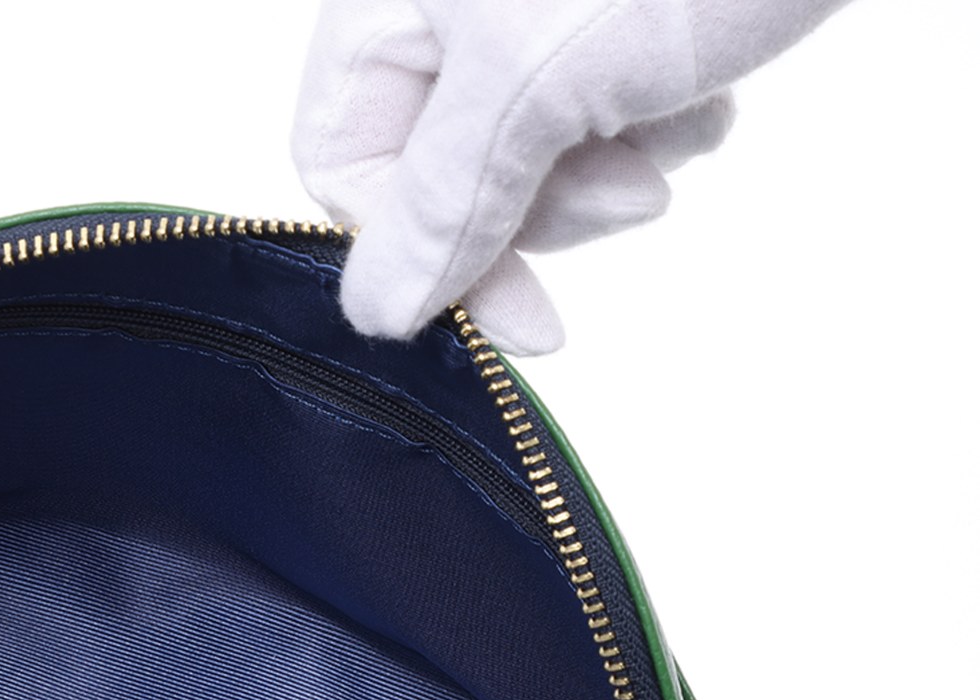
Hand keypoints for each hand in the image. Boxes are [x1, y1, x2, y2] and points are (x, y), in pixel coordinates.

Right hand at [293, 0, 848, 350]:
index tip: (516, 318)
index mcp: (388, 2)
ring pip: (531, 150)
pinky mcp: (606, 12)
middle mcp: (445, 4)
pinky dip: (656, 121)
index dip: (423, 254)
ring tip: (675, 118)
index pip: (347, 163)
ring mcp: (526, 7)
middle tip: (631, 196)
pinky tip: (703, 91)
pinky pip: (601, 106)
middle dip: (543, 205)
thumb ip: (441, 202)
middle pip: (445, 167)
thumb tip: (376, 312)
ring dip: (610, 168)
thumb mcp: (529, 81)